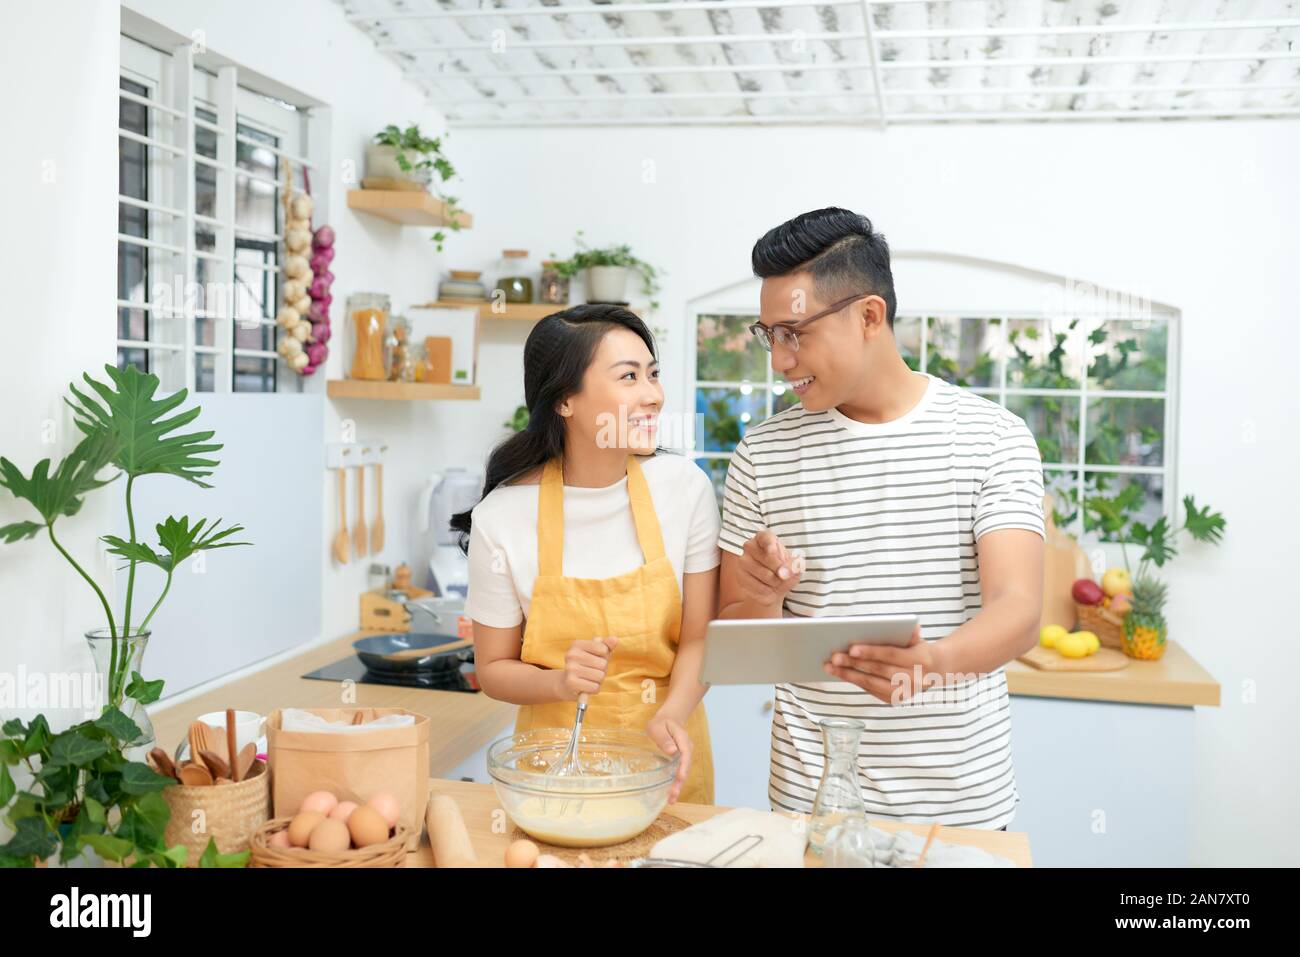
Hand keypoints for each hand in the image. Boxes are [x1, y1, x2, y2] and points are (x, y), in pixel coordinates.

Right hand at [555, 636, 619, 700]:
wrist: (567, 684)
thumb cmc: (586, 665)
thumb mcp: (596, 653)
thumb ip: (607, 645)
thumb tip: (615, 639)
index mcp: (577, 644)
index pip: (603, 649)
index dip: (604, 657)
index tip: (595, 659)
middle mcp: (571, 655)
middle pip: (603, 664)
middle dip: (602, 670)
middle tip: (592, 671)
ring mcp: (570, 669)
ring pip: (600, 676)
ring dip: (598, 680)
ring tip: (589, 679)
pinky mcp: (571, 683)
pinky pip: (595, 687)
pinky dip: (594, 689)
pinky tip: (586, 687)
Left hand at [646, 710, 691, 803]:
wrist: (667, 721)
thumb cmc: (660, 723)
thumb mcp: (658, 727)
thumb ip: (664, 738)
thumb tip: (672, 750)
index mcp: (682, 738)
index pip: (685, 753)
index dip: (684, 766)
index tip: (681, 777)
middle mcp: (686, 748)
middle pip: (686, 766)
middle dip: (680, 782)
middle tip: (673, 795)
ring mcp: (684, 755)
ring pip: (683, 772)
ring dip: (678, 786)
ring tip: (671, 800)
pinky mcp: (680, 761)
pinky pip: (679, 773)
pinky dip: (675, 783)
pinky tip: (670, 794)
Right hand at [736, 529, 804, 606]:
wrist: (772, 587)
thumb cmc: (782, 571)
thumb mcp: (793, 566)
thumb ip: (794, 566)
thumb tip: (788, 571)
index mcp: (763, 538)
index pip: (764, 537)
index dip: (769, 543)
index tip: (773, 550)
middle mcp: (750, 547)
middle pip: (768, 558)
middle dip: (781, 570)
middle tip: (783, 574)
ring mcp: (742, 562)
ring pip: (765, 575)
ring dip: (776, 582)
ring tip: (775, 581)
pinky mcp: (740, 578)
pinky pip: (759, 588)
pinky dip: (768, 591)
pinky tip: (768, 588)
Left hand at [823, 624, 945, 703]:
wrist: (935, 671)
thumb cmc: (919, 649)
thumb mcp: (917, 639)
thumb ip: (909, 632)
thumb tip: (902, 624)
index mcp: (919, 660)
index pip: (891, 655)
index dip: (871, 652)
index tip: (851, 649)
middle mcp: (913, 680)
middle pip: (877, 670)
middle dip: (854, 664)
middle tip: (833, 657)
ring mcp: (904, 693)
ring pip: (871, 683)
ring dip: (848, 675)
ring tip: (829, 667)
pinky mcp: (895, 700)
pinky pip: (871, 690)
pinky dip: (854, 681)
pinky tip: (840, 673)